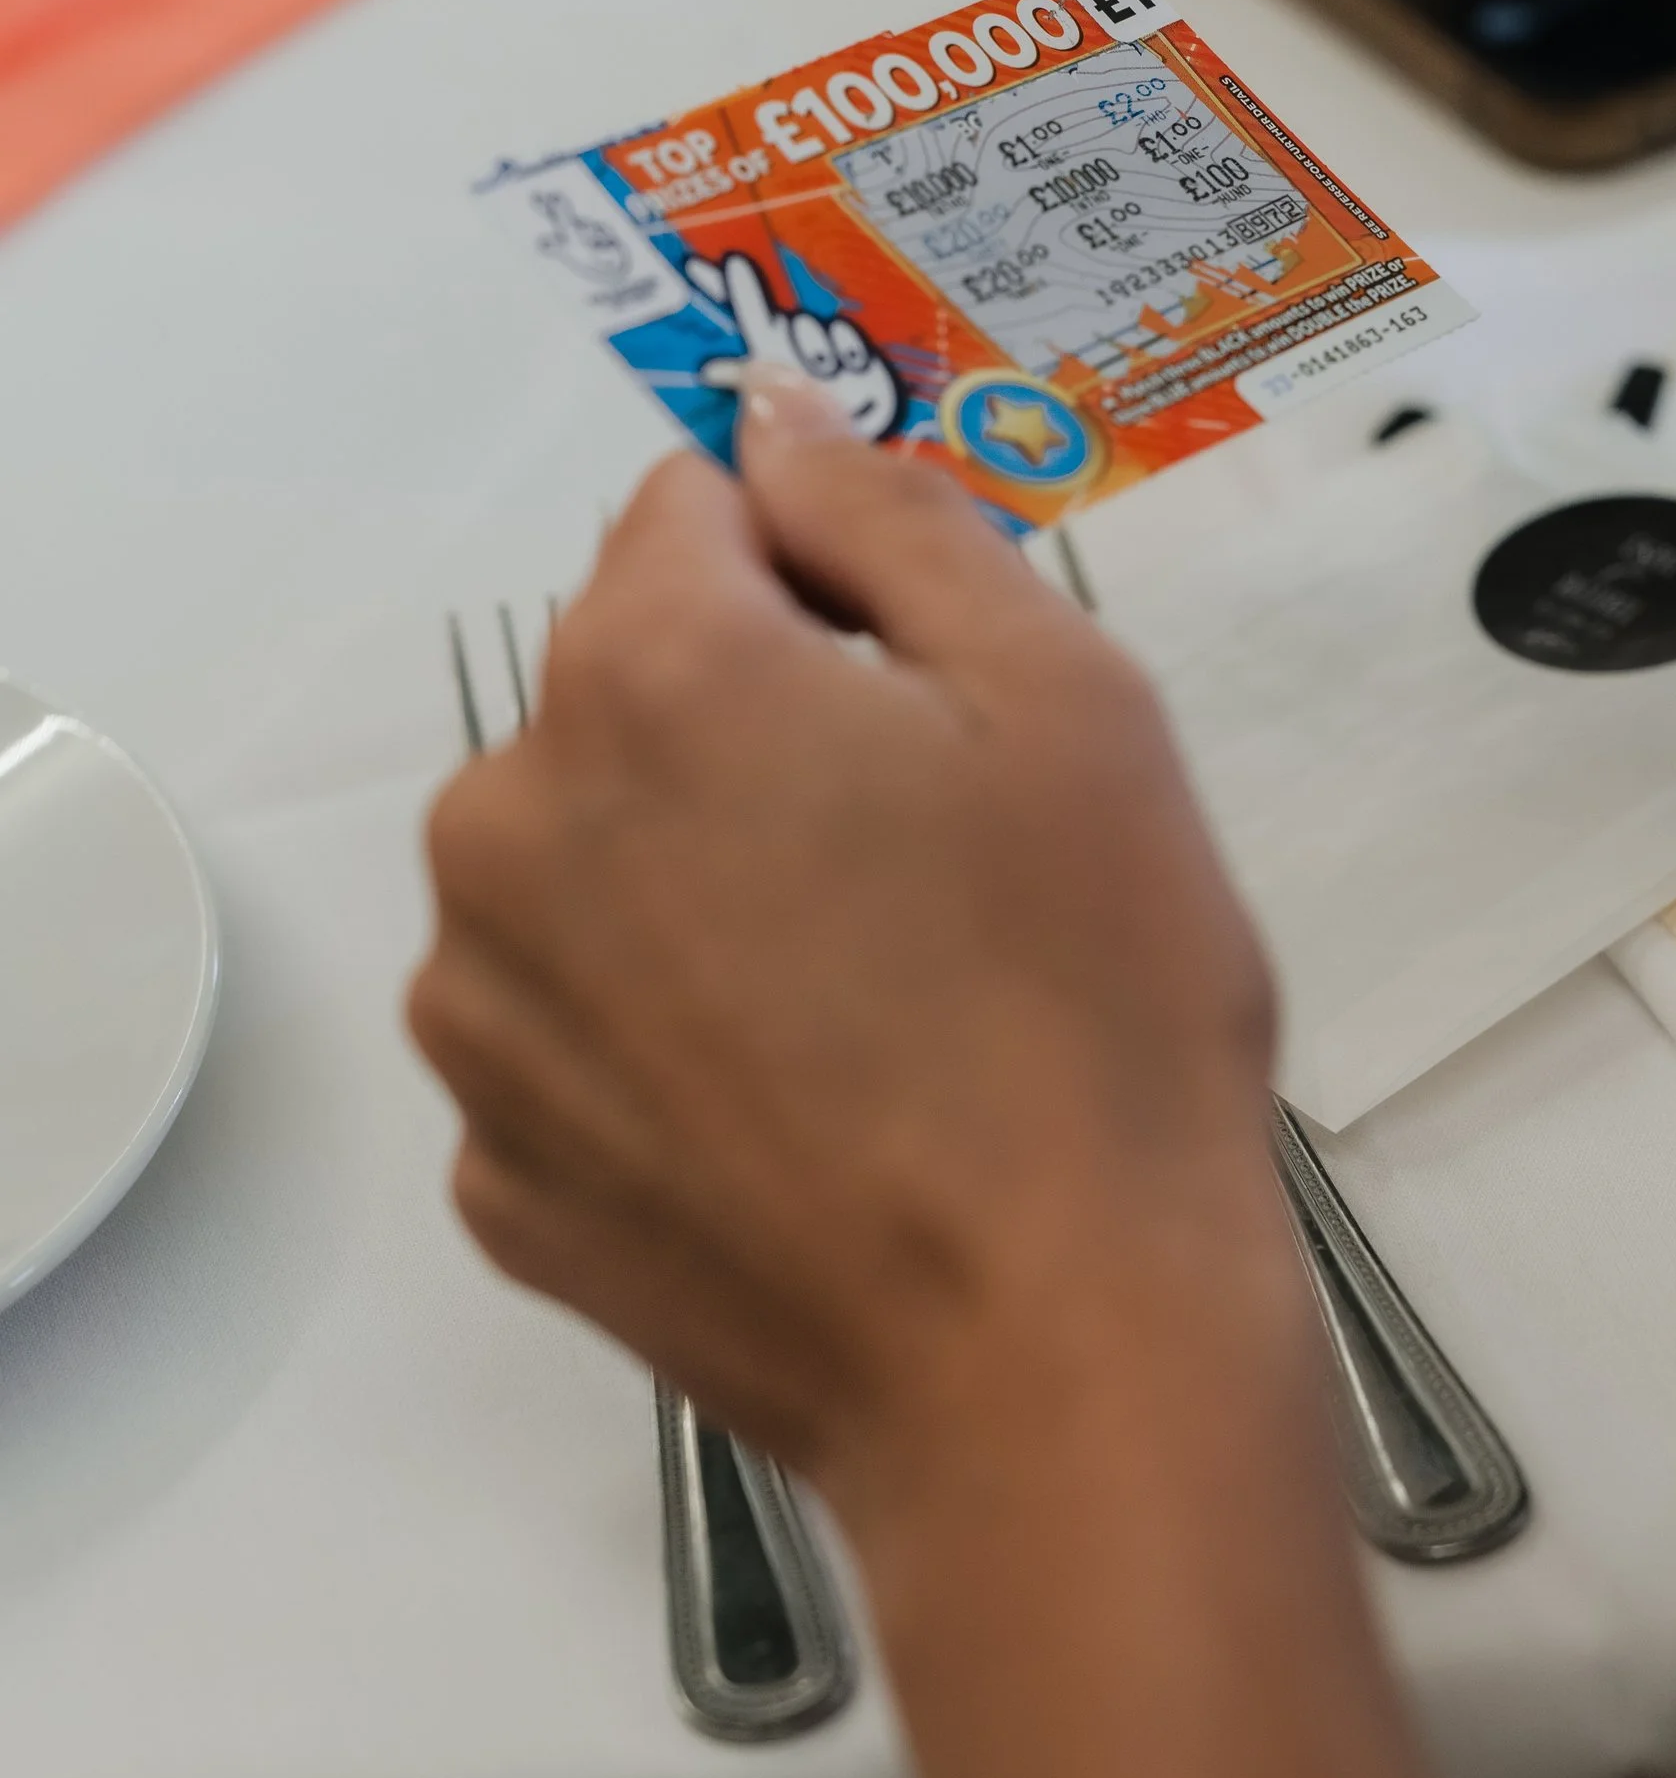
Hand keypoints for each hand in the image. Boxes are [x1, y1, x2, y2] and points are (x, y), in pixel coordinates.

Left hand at [409, 372, 1293, 1543]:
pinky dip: (671, 1039)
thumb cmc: (1091, 1015)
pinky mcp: (500, 1170)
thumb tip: (773, 413)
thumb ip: (891, 518)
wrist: (1055, 1364)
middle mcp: (504, 824)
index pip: (693, 509)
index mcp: (643, 675)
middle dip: (759, 723)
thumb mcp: (1064, 699)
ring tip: (879, 997)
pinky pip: (579, 1030)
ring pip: (591, 857)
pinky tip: (811, 1107)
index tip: (927, 683)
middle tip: (934, 856)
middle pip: (628, 684)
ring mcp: (483, 1013)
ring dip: (700, 877)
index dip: (826, 573)